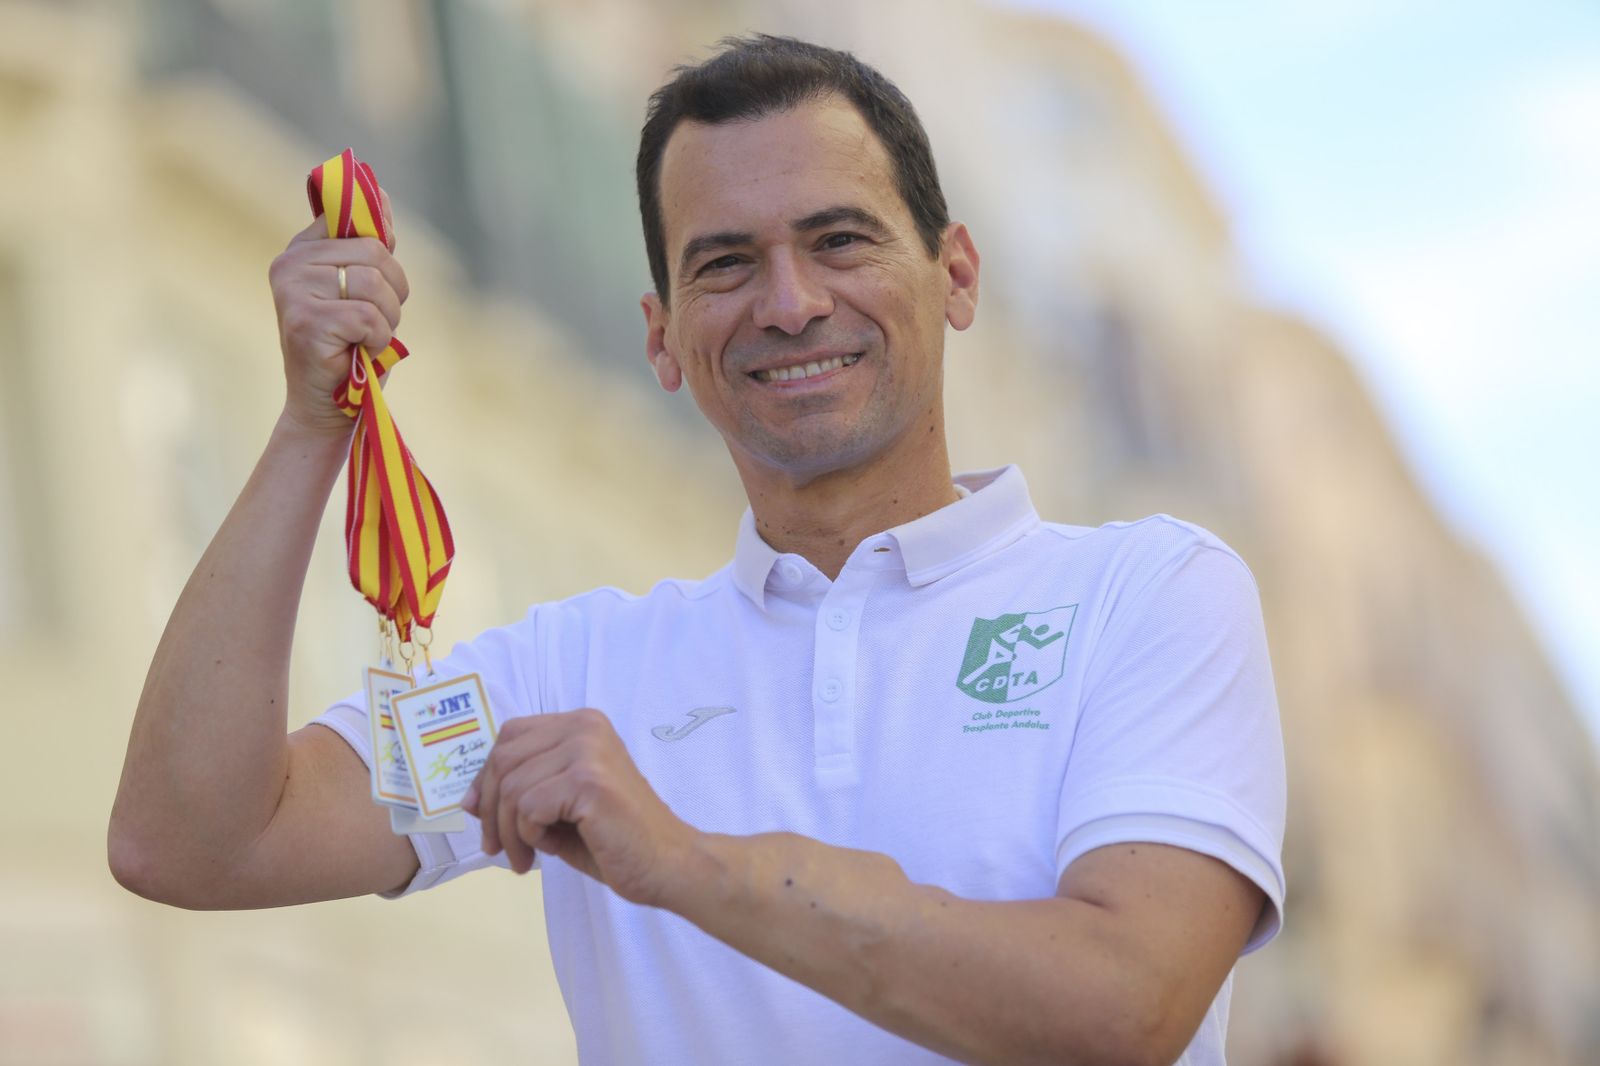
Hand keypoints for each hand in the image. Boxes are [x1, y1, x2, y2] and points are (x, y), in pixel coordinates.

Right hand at [267, 187, 409, 438]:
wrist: (326, 406)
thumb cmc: (351, 348)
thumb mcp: (363, 291)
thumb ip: (370, 249)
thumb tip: (383, 198)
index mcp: (303, 248)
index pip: (355, 217)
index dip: (384, 248)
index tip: (380, 279)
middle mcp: (290, 263)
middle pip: (377, 253)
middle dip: (393, 295)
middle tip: (372, 324)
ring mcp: (292, 290)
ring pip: (375, 285)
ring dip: (387, 320)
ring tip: (365, 339)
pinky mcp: (304, 320)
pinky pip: (369, 317)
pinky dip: (377, 340)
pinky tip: (357, 352)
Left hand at [462, 708, 701, 906]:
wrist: (667, 864)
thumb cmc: (614, 839)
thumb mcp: (560, 803)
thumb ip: (523, 789)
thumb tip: (469, 799)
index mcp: (581, 723)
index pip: (509, 736)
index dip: (485, 777)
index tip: (480, 817)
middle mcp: (585, 725)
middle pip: (503, 760)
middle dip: (490, 811)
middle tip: (498, 849)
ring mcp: (589, 749)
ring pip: (511, 787)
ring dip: (509, 832)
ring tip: (526, 858)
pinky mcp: (589, 781)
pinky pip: (528, 807)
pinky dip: (530, 836)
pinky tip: (550, 849)